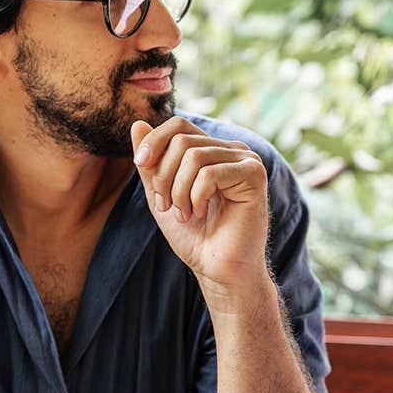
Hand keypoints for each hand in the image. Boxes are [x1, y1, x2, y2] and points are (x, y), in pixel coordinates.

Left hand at [130, 117, 270, 299]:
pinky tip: (200, 214)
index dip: (155, 141)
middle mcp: (231, 150)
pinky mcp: (254, 175)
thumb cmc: (193, 236)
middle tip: (167, 206)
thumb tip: (138, 123)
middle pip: (182, 139)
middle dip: (164, 175)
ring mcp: (246, 160)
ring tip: (184, 214)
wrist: (217, 269)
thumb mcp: (160, 194)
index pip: (179, 125)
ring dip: (179, 190)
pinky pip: (210, 173)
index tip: (141, 165)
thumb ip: (150, 162)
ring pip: (194, 155)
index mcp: (212, 150)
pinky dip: (196, 196)